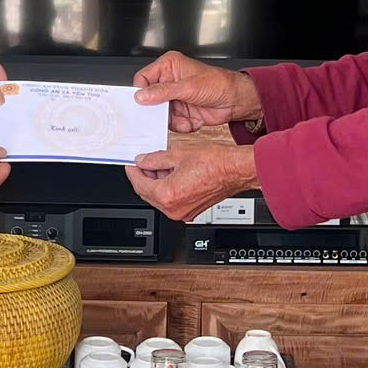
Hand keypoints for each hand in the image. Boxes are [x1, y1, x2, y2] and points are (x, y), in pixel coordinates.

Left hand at [128, 143, 258, 221]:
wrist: (236, 170)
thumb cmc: (215, 163)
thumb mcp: (178, 154)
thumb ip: (155, 159)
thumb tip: (143, 161)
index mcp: (168, 195)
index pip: (140, 185)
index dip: (133, 172)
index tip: (131, 165)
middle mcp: (174, 209)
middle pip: (148, 194)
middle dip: (144, 178)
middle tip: (144, 164)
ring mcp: (183, 213)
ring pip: (160, 199)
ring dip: (156, 184)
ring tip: (161, 166)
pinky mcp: (192, 212)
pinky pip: (172, 202)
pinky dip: (168, 190)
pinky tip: (172, 175)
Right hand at [133, 51, 260, 133]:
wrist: (236, 101)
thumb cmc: (219, 84)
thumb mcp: (188, 87)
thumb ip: (163, 92)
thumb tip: (142, 96)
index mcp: (169, 66)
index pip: (143, 78)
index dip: (142, 92)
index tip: (144, 104)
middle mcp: (169, 81)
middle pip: (149, 99)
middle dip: (159, 110)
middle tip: (165, 115)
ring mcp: (174, 97)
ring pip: (160, 114)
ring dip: (173, 120)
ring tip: (187, 118)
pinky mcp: (180, 111)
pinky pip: (171, 123)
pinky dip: (182, 125)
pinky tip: (194, 120)